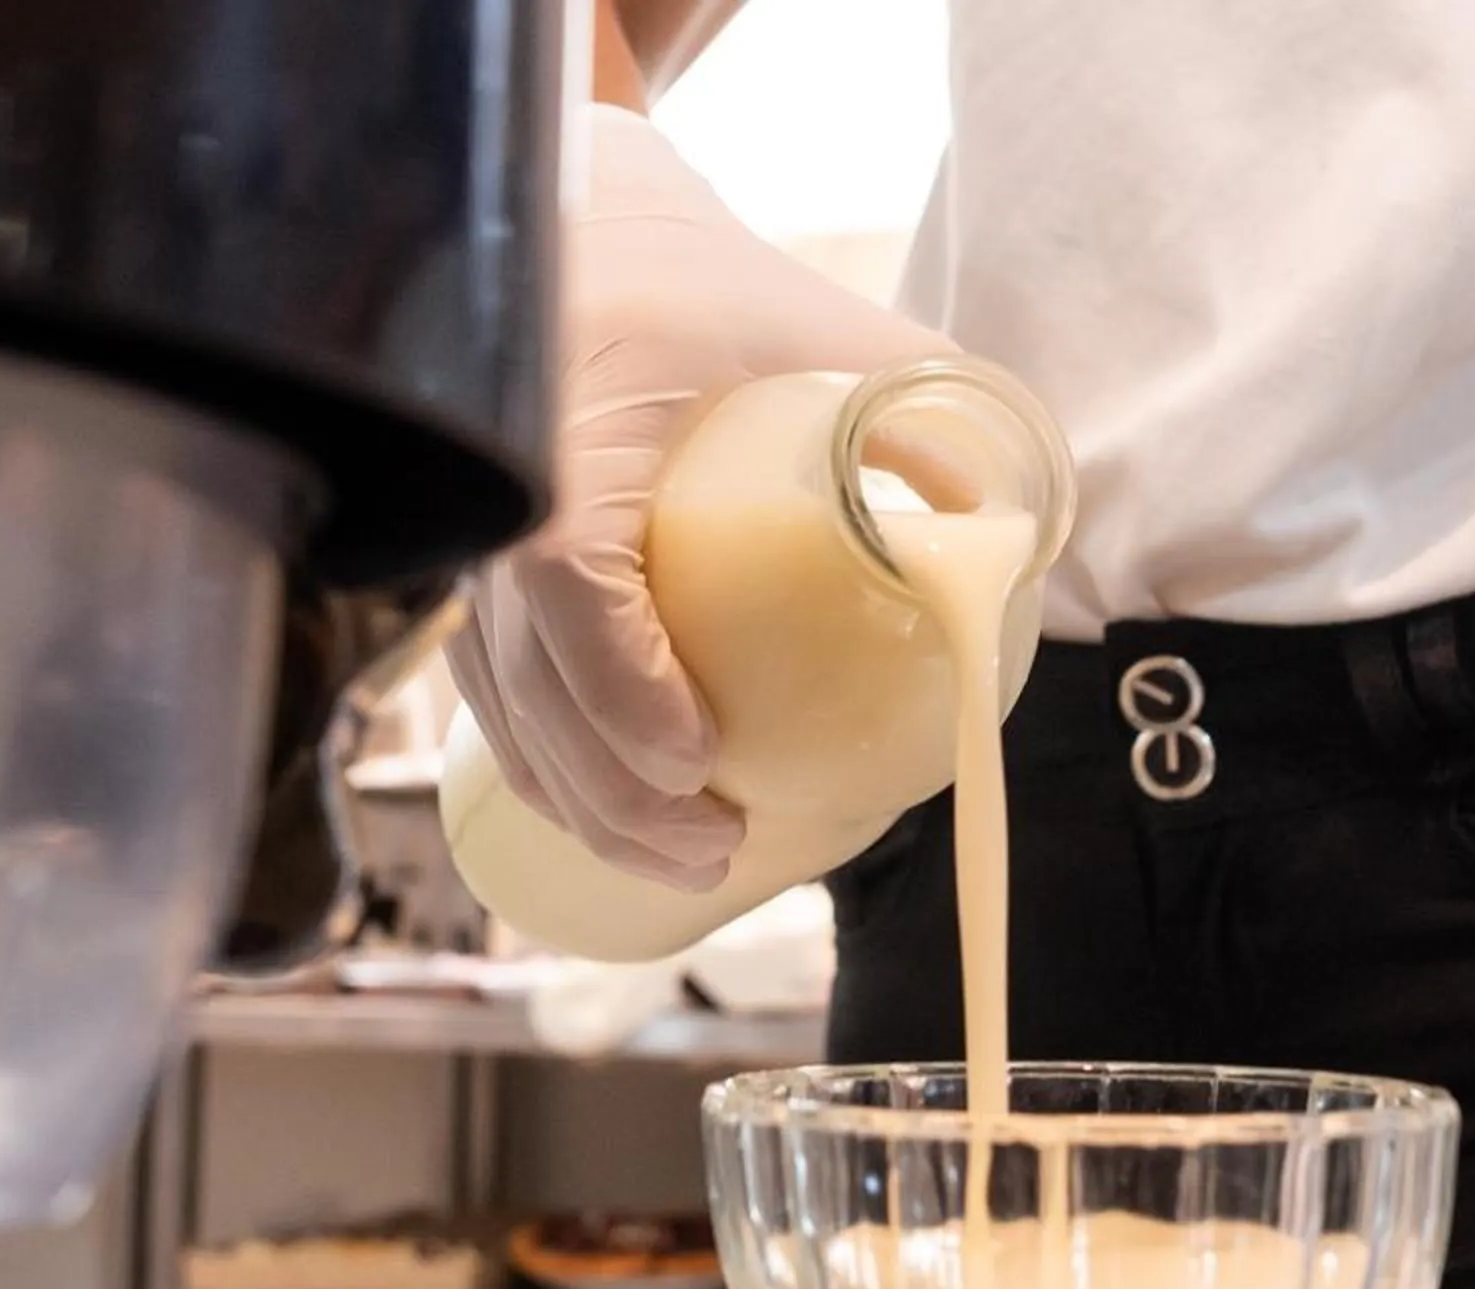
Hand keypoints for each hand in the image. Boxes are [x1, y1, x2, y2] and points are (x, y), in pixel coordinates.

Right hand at [446, 107, 951, 887]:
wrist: (574, 239)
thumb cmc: (699, 282)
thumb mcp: (814, 325)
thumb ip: (919, 407)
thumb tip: (1004, 540)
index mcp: (567, 435)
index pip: (566, 583)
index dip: (622, 685)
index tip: (697, 757)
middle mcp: (498, 503)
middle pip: (533, 685)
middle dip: (617, 793)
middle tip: (717, 851)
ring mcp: (473, 548)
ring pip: (504, 712)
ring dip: (587, 804)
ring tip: (689, 862)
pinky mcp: (470, 578)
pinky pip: (492, 699)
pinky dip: (551, 771)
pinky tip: (617, 819)